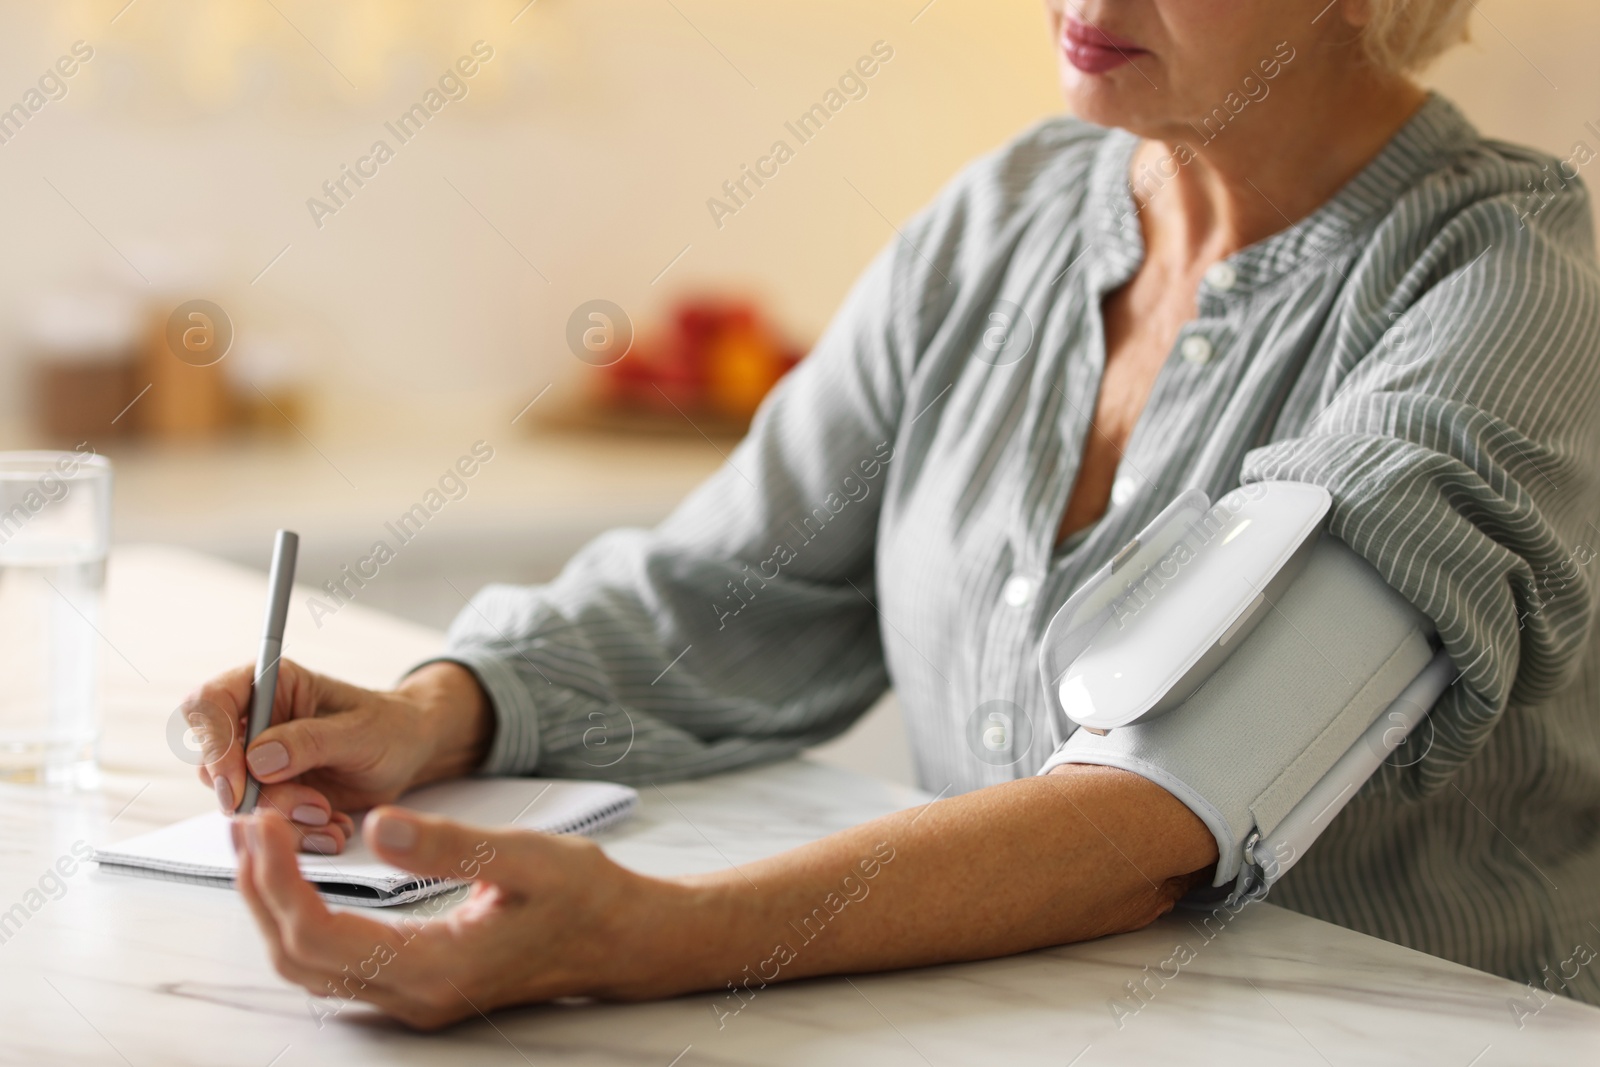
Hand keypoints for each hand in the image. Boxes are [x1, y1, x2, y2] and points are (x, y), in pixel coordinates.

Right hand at [183, 660, 492, 852]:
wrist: (410, 752)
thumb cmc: (390, 727)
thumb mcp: (360, 731)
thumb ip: (309, 741)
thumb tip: (256, 759)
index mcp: (271, 686)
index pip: (209, 703)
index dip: (212, 743)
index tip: (238, 783)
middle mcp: (256, 724)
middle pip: (214, 764)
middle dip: (258, 796)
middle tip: (311, 806)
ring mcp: (260, 764)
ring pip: (237, 802)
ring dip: (283, 818)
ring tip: (329, 814)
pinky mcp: (273, 796)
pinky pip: (265, 825)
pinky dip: (297, 835)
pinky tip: (333, 827)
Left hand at [231, 807, 661, 1029]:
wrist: (623, 939)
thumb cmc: (585, 897)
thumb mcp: (525, 856)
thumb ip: (448, 845)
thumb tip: (376, 826)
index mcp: (433, 967)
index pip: (319, 934)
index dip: (278, 878)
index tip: (266, 822)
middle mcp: (413, 997)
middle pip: (298, 958)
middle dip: (259, 892)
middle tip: (246, 825)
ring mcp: (413, 1000)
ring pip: (310, 968)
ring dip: (274, 908)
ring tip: (260, 846)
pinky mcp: (418, 987)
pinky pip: (336, 965)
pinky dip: (303, 921)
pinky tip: (302, 879)